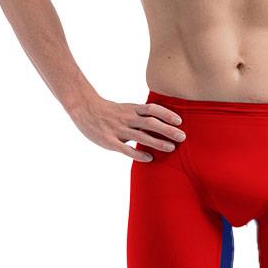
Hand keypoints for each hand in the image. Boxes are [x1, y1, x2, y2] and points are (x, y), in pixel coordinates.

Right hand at [67, 95, 185, 161]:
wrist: (85, 110)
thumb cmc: (110, 112)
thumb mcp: (127, 108)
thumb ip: (142, 115)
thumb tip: (163, 122)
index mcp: (132, 109)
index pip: (152, 109)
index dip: (166, 114)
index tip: (179, 121)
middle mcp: (127, 118)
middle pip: (150, 123)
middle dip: (167, 130)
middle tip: (182, 137)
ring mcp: (118, 130)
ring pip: (141, 136)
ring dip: (158, 142)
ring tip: (172, 148)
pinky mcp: (109, 141)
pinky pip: (126, 149)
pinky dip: (138, 154)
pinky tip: (149, 158)